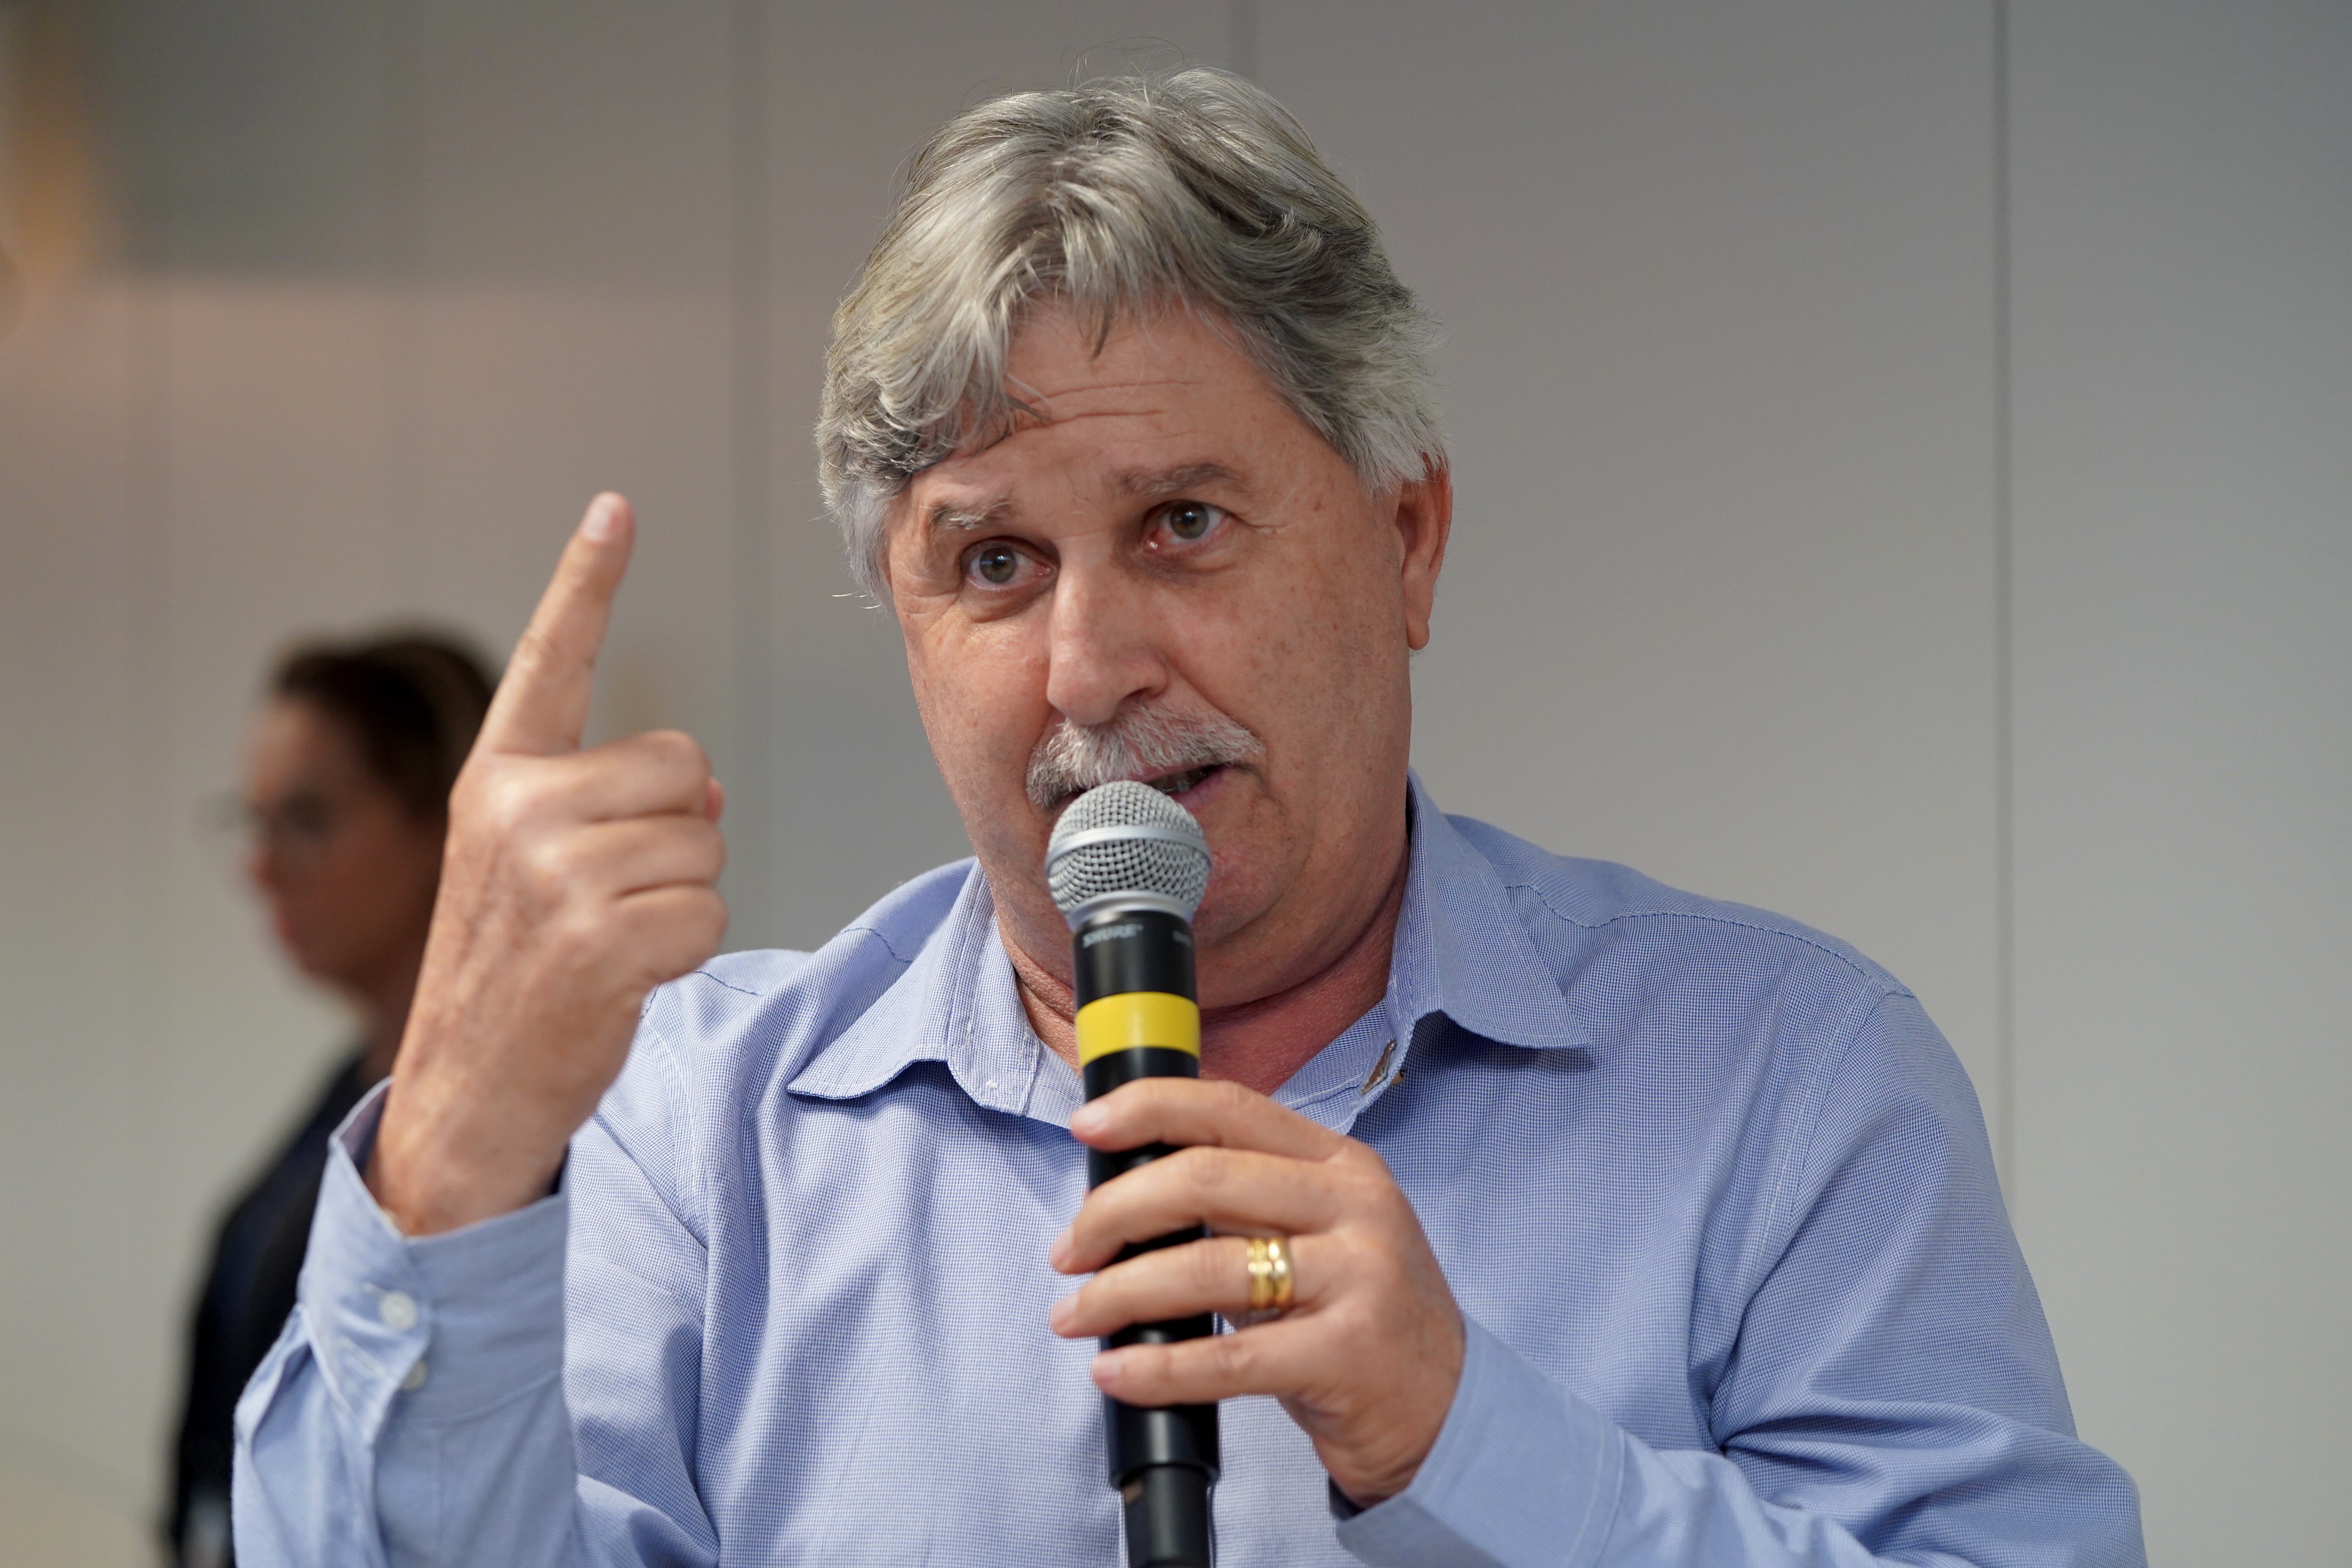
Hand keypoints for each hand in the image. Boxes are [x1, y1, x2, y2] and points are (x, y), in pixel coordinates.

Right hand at [369, 494, 727, 1235]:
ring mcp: (552, 873)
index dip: (587, 580)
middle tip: (614, 899)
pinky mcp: (596, 939)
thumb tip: (703, 781)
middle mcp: (516, 809)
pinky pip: (708, 912)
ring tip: (611, 942)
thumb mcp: (533, 868)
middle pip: (686, 769)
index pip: (553, 660)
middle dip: (680, 837)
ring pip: (705, 844)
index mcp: (495, 779)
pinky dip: (686, 951)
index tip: (615, 508)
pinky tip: (624, 979)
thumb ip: (604, 804)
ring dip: (683, 901)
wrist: (466, 1095)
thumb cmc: (518, 973)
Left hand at [1047, 1078, 1465, 1506]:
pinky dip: (1156, 1368)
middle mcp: (1356, 1205)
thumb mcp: (1323, 1233)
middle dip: (1113, 1212)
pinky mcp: (1349, 1354)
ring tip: (1075, 1315)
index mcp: (1342, 1162)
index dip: (1148, 1108)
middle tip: (1069, 1251)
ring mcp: (1359, 1277)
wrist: (1448, 1410)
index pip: (1230, 1106)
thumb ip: (1247, 1201)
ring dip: (1117, 1293)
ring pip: (1204, 1267)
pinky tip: (1116, 1373)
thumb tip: (1127, 1193)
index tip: (1086, 1126)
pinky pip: (1228, 1360)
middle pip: (1203, 1178)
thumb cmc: (1361, 1319)